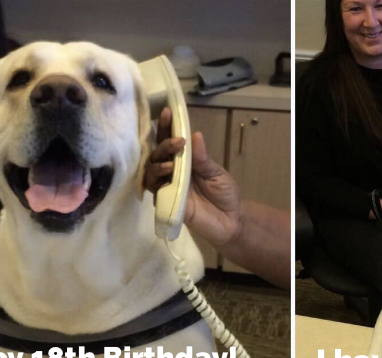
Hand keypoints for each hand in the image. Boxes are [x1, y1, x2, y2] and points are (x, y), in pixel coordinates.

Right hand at [145, 107, 243, 247]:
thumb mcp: (216, 173)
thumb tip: (195, 135)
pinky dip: (156, 179)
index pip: (170, 141)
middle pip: (157, 152)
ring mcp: (168, 186)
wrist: (230, 221)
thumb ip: (203, 158)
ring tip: (172, 162)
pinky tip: (167, 174)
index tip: (167, 112)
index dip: (166, 127)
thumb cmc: (224, 195)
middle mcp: (172, 171)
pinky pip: (153, 188)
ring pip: (150, 169)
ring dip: (158, 161)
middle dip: (163, 143)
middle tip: (178, 142)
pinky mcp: (166, 201)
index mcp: (184, 160)